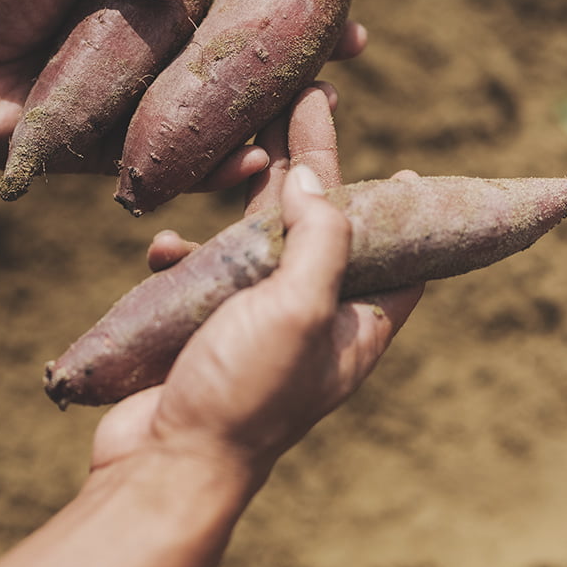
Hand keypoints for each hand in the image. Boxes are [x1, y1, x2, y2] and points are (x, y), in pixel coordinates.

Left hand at [0, 0, 366, 178]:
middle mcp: (166, 47)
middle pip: (251, 51)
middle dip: (307, 50)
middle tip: (352, 49)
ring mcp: (153, 101)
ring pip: (232, 109)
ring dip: (283, 113)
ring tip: (322, 107)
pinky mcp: (131, 149)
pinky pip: (187, 161)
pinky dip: (224, 166)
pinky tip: (257, 159)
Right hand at [91, 84, 422, 486]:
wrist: (164, 465)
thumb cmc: (246, 394)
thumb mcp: (301, 308)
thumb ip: (321, 238)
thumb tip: (315, 178)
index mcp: (355, 324)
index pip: (398, 258)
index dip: (403, 210)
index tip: (402, 166)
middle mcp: (312, 319)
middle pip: (323, 227)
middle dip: (315, 167)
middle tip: (309, 102)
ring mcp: (257, 322)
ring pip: (260, 240)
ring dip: (247, 199)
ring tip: (240, 145)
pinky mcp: (205, 325)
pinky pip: (204, 273)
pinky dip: (188, 254)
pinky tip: (166, 246)